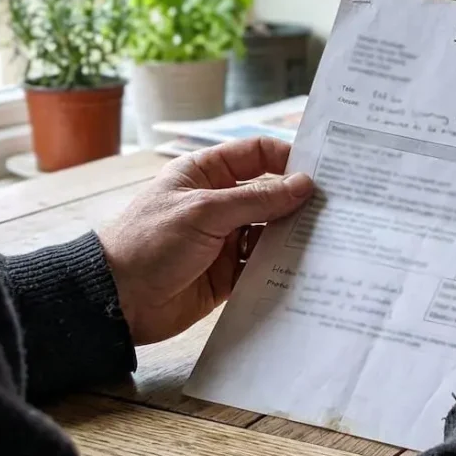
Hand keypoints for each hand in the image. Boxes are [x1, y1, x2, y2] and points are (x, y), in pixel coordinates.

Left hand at [98, 137, 313, 344]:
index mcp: (205, 174)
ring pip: (270, 231)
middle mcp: (218, 203)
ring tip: (329, 238)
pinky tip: (307, 266)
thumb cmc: (150, 242)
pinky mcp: (228, 273)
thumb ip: (257, 199)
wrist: (118, 300)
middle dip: (298, 201)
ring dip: (293, 235)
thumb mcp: (205, 211)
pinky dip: (281, 265)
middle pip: (269, 194)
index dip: (287, 158)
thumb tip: (303, 185)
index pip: (255, 154)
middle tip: (338, 207)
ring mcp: (224, 239)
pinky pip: (263, 264)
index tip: (320, 171)